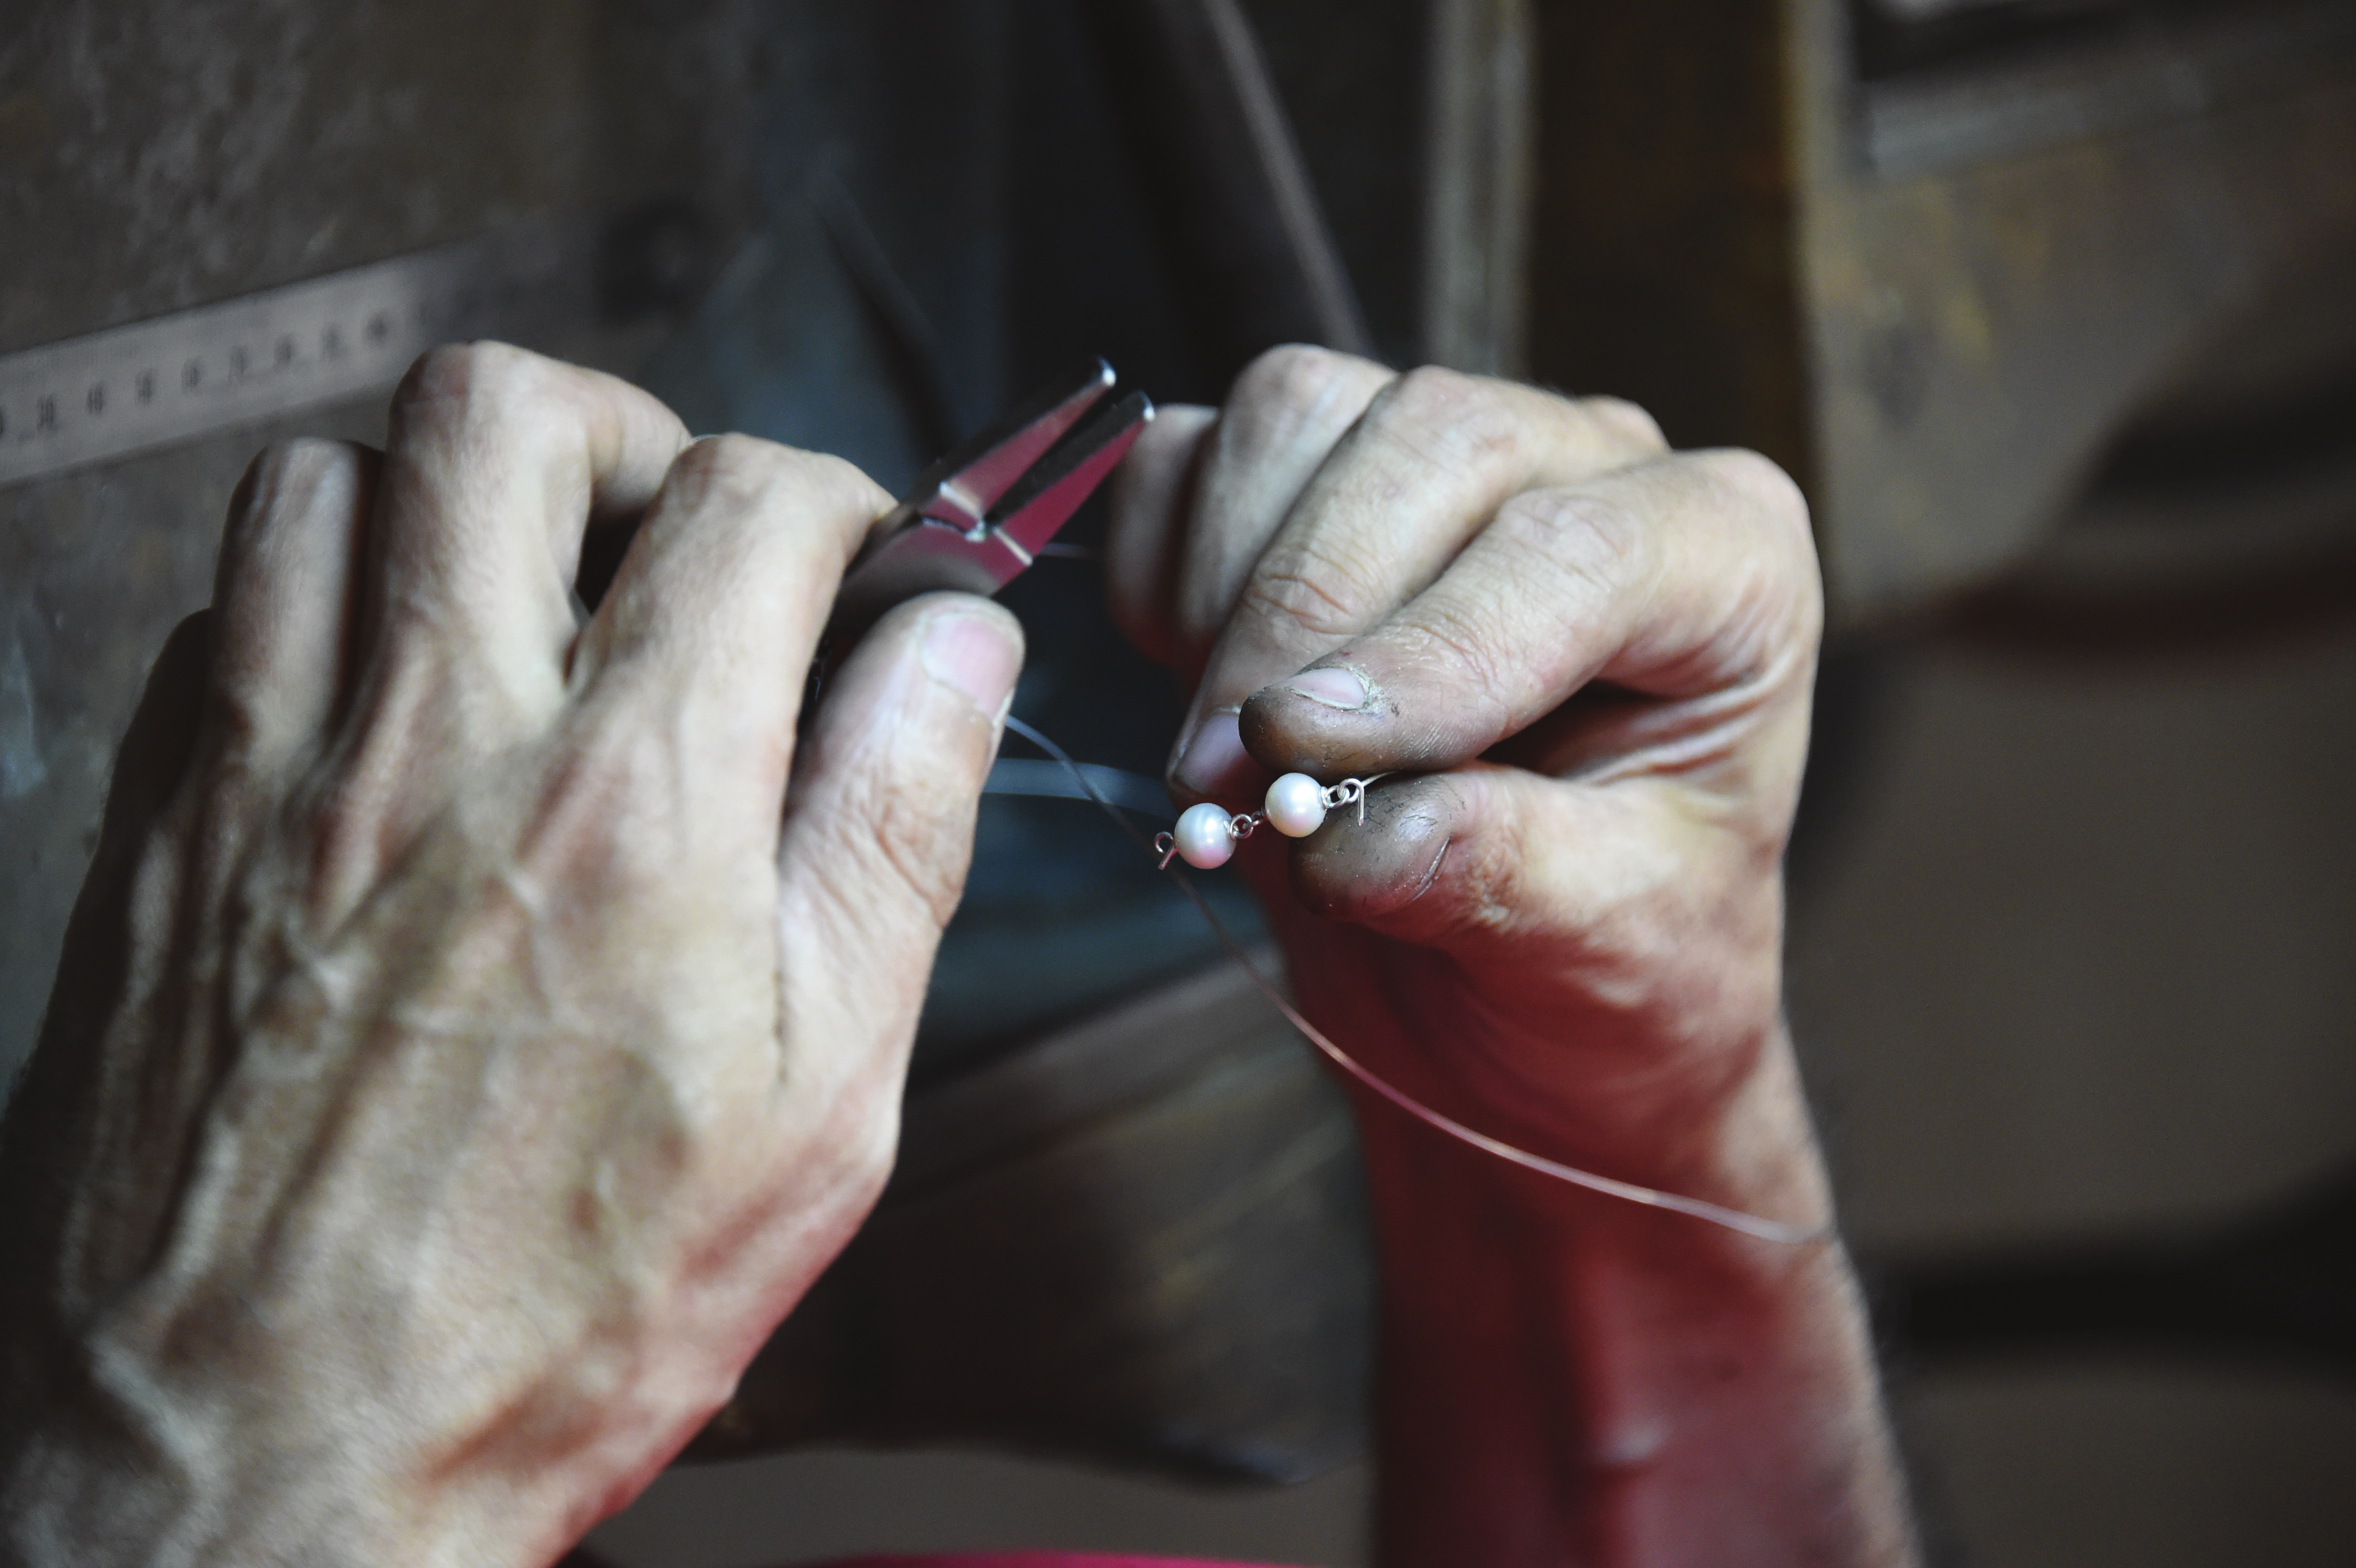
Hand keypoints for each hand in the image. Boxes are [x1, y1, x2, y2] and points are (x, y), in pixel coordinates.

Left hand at [0, 345, 1022, 1567]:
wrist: (258, 1473)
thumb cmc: (559, 1317)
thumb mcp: (820, 1100)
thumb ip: (893, 832)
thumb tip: (956, 651)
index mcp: (633, 805)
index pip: (748, 505)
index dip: (835, 501)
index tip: (850, 565)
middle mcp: (436, 747)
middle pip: (508, 414)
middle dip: (625, 435)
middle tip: (671, 533)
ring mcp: (269, 778)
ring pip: (333, 475)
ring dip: (449, 497)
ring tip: (520, 598)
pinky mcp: (159, 836)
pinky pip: (218, 614)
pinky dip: (317, 604)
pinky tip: (384, 705)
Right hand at [1110, 346, 1818, 1193]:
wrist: (1525, 995)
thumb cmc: (1609, 959)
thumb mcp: (1604, 952)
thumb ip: (1499, 878)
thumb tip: (1342, 839)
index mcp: (1727, 563)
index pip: (1575, 551)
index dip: (1427, 652)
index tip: (1302, 760)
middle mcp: (1594, 468)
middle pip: (1426, 440)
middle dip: (1303, 615)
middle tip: (1228, 790)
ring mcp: (1442, 457)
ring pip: (1293, 418)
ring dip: (1223, 597)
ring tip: (1226, 770)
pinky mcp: (1308, 482)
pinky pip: (1187, 463)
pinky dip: (1161, 577)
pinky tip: (1208, 703)